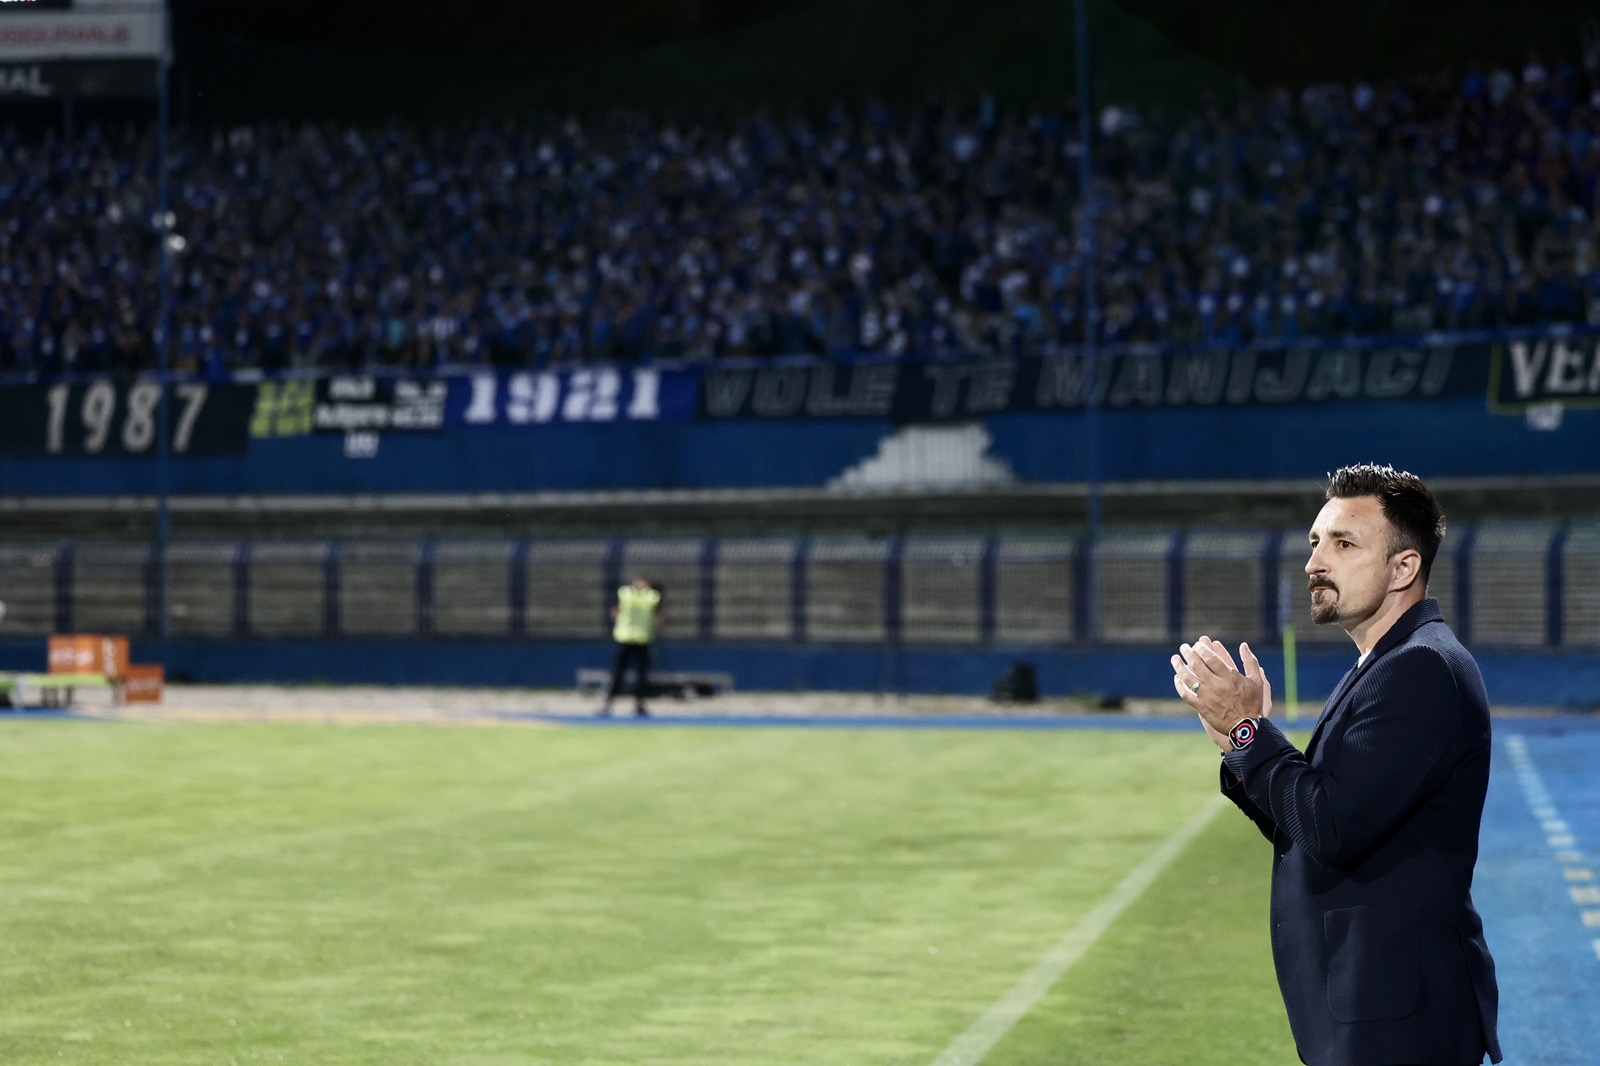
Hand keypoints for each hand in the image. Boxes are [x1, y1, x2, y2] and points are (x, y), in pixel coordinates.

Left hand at [1170, 636, 1273, 751]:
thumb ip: (1250, 662)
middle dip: (1188, 653)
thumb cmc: (1253, 703)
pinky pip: (1186, 694)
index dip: (1202, 649)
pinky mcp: (1201, 707)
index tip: (1197, 644)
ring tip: (1175, 658)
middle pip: (1197, 665)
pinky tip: (1177, 678)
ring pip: (1188, 678)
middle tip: (1183, 647)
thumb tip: (1244, 645)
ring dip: (1179, 666)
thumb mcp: (1257, 681)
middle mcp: (1217, 685)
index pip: (1211, 658)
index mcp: (1230, 677)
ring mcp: (1207, 696)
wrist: (1246, 728)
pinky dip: (1179, 685)